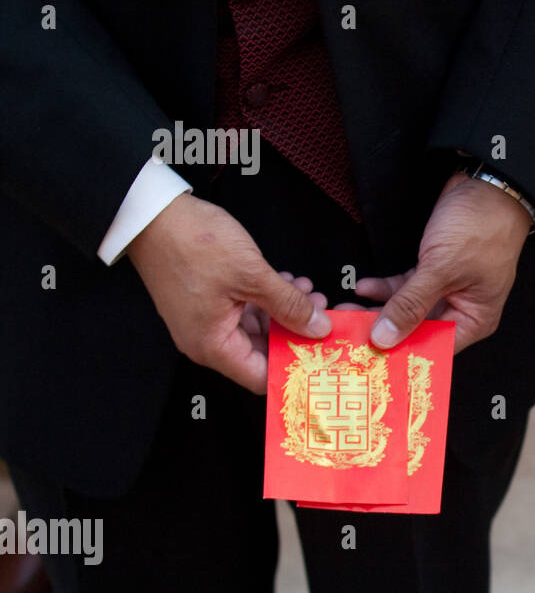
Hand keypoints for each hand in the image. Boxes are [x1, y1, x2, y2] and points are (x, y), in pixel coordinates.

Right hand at [127, 194, 331, 392]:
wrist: (152, 214)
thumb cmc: (191, 243)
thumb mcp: (252, 275)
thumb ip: (288, 305)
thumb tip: (318, 327)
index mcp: (213, 346)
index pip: (261, 378)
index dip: (294, 368)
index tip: (322, 354)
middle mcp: (207, 340)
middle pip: (263, 352)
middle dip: (296, 332)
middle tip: (322, 313)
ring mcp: (208, 321)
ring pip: (259, 328)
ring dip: (285, 311)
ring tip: (307, 291)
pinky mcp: (210, 302)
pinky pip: (246, 311)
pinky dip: (269, 299)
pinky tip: (288, 283)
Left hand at [364, 171, 531, 352]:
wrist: (487, 184)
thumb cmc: (482, 227)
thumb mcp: (442, 269)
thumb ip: (411, 305)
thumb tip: (385, 337)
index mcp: (475, 319)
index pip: (434, 348)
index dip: (401, 354)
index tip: (368, 357)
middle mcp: (462, 309)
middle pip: (417, 330)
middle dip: (383, 330)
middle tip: (349, 333)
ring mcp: (446, 289)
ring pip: (407, 309)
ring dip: (378, 309)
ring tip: (349, 311)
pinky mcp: (434, 269)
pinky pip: (405, 288)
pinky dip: (385, 288)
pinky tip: (365, 289)